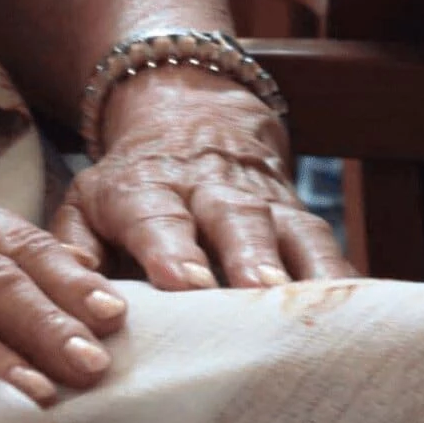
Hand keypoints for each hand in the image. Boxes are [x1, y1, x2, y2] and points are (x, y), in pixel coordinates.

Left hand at [54, 67, 352, 290]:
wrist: (193, 116)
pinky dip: (338, 272)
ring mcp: (262, 199)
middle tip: (255, 287)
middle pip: (233, 217)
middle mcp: (210, 189)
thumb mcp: (84, 203)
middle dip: (246, 253)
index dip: (171, 248)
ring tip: (307, 301)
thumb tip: (76, 296)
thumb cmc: (130, 186)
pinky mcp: (296, 213)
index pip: (157, 215)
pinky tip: (351, 306)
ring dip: (300, 264)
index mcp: (148, 187)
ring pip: (287, 227)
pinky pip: (323, 242)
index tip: (184, 282)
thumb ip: (72, 251)